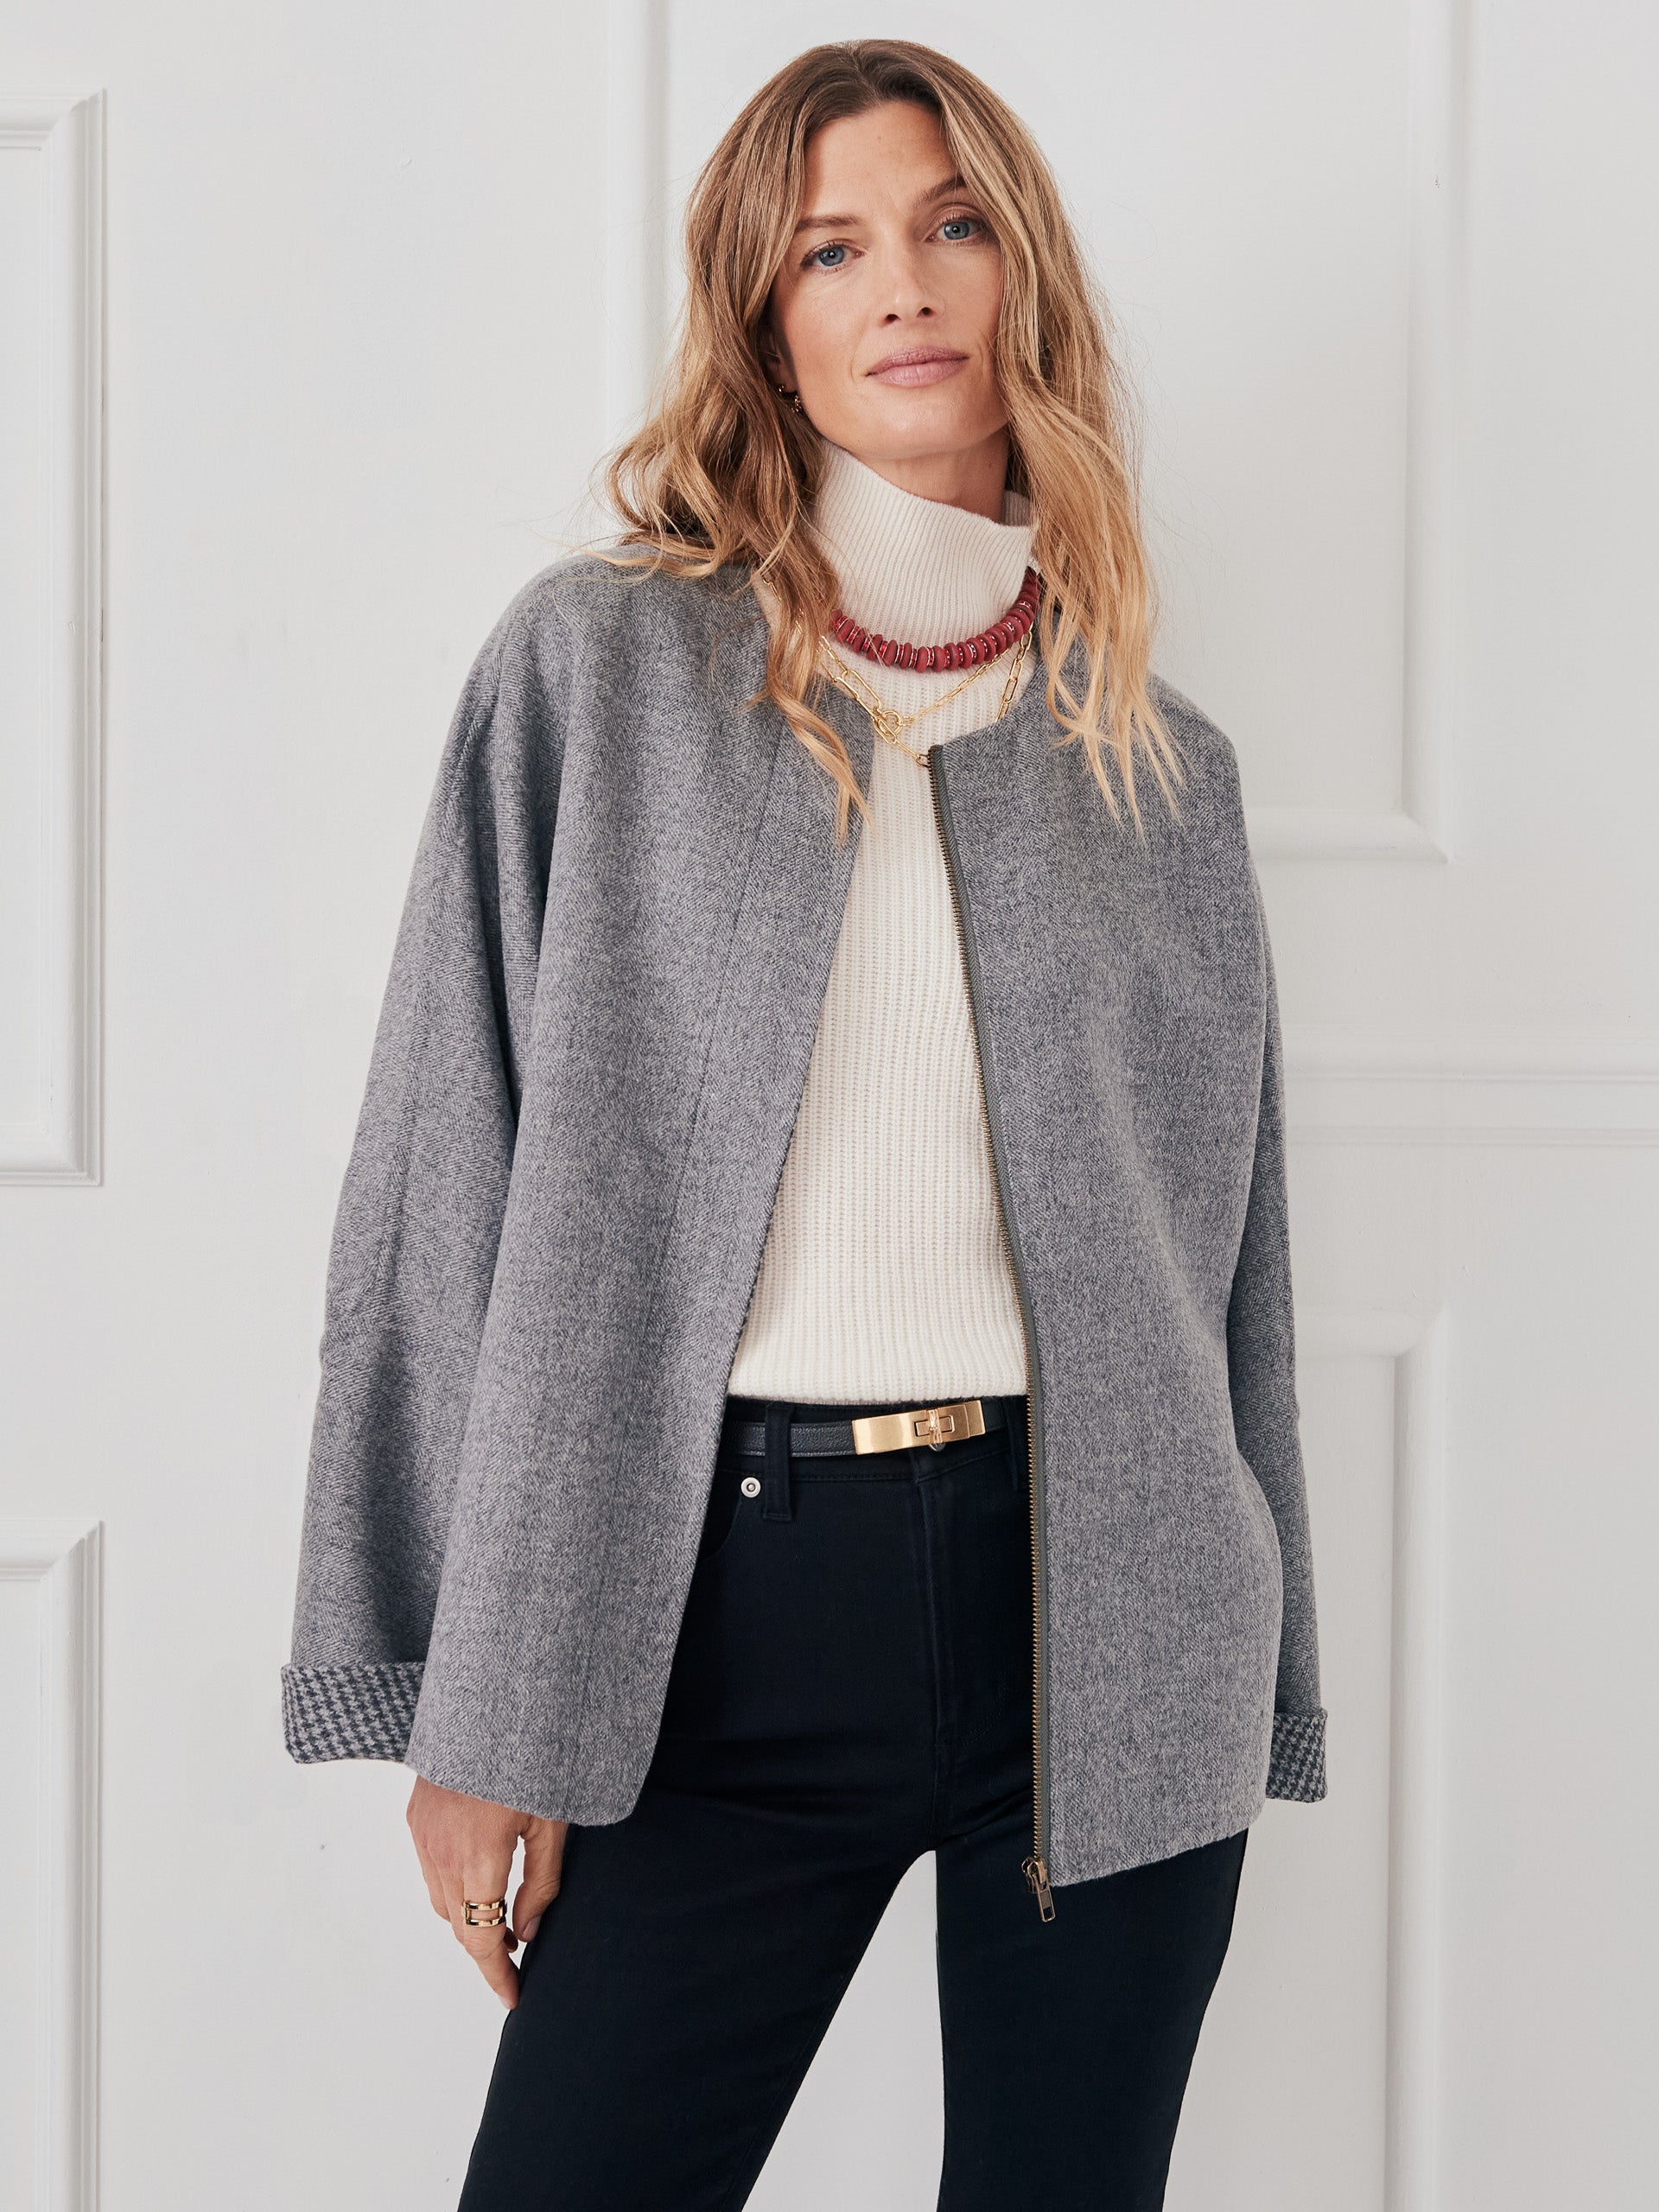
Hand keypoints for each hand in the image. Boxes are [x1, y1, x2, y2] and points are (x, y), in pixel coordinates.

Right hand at [406, 1774, 567, 2007]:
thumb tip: (526, 1934)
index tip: (514, 1998)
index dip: (497, 1975)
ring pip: (441, 1901)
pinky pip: (430, 1870)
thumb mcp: (551, 1821)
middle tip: (518, 1954)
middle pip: (459, 1926)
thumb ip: (540, 1882)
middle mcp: (441, 1850)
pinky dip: (452, 1887)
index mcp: (478, 1855)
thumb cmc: (532, 1757)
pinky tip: (479, 1876)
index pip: (481, 1939)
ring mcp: (423, 1833)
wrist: (491, 1700)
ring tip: (503, 1916)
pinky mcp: (416, 1816)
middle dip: (486, 1948)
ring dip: (468, 1918)